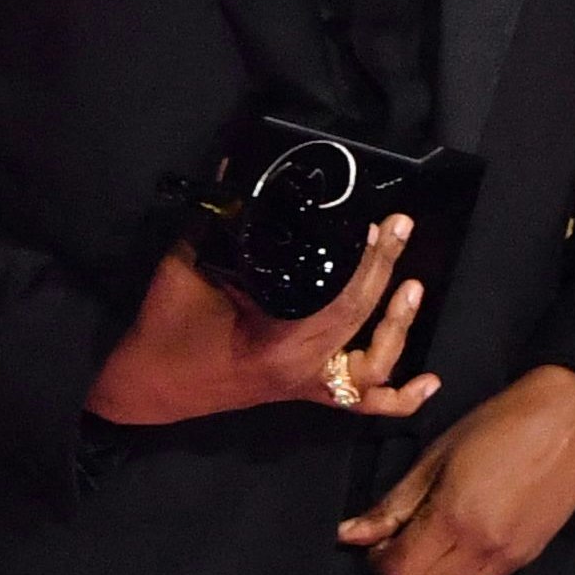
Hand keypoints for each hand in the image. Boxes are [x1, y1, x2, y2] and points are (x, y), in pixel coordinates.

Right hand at [85, 214, 439, 424]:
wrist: (145, 383)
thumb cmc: (165, 330)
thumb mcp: (187, 267)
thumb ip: (216, 222)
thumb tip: (237, 171)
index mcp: (279, 343)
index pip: (343, 302)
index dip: (370, 263)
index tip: (382, 226)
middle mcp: (302, 370)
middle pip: (362, 324)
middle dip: (386, 273)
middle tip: (400, 229)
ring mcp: (306, 385)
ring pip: (373, 371)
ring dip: (399, 331)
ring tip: (413, 289)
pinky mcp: (303, 391)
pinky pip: (359, 403)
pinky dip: (399, 395)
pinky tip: (429, 382)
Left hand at [336, 364, 574, 574]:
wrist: (566, 422)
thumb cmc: (494, 426)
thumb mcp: (435, 456)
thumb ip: (394, 503)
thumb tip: (350, 534)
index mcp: (452, 516)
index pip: (399, 571)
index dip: (379, 560)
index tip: (380, 539)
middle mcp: (479, 547)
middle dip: (404, 570)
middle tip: (406, 538)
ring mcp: (507, 559)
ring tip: (437, 542)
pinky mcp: (526, 560)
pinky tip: (466, 541)